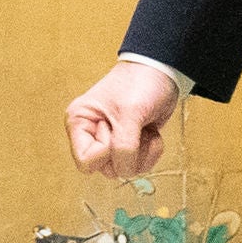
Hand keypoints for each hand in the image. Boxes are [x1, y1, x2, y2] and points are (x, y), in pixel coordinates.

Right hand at [65, 60, 179, 176]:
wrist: (162, 72)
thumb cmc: (140, 82)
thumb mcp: (130, 113)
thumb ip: (124, 146)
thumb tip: (124, 170)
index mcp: (79, 123)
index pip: (86, 162)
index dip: (106, 151)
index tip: (114, 126)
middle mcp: (91, 136)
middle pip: (107, 169)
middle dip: (128, 152)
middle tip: (133, 127)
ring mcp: (111, 142)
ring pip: (125, 169)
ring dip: (142, 151)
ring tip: (143, 127)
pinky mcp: (129, 146)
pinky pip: (140, 165)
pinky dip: (151, 150)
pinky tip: (150, 131)